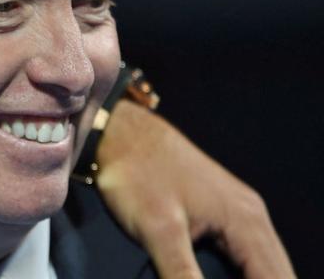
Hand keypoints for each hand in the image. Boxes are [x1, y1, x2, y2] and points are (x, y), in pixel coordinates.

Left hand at [96, 100, 293, 278]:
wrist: (119, 131)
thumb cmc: (137, 172)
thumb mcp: (158, 230)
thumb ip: (182, 275)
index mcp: (246, 222)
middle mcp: (251, 217)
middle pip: (277, 275)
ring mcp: (238, 212)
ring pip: (263, 266)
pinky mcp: (220, 212)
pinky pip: (246, 254)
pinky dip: (243, 274)